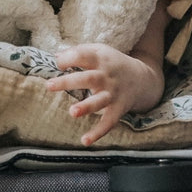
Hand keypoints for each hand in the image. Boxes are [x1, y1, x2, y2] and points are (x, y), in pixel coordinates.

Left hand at [47, 43, 164, 145]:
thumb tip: (55, 56)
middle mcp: (107, 76)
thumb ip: (79, 52)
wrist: (142, 79)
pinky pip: (108, 122)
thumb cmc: (112, 63)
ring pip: (99, 101)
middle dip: (68, 82)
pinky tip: (84, 140)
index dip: (68, 58)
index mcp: (101, 59)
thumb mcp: (99, 51)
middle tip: (49, 85)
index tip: (58, 63)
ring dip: (86, 107)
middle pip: (88, 78)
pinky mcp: (118, 109)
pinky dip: (98, 132)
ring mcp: (113, 94)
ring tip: (72, 112)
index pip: (82, 55)